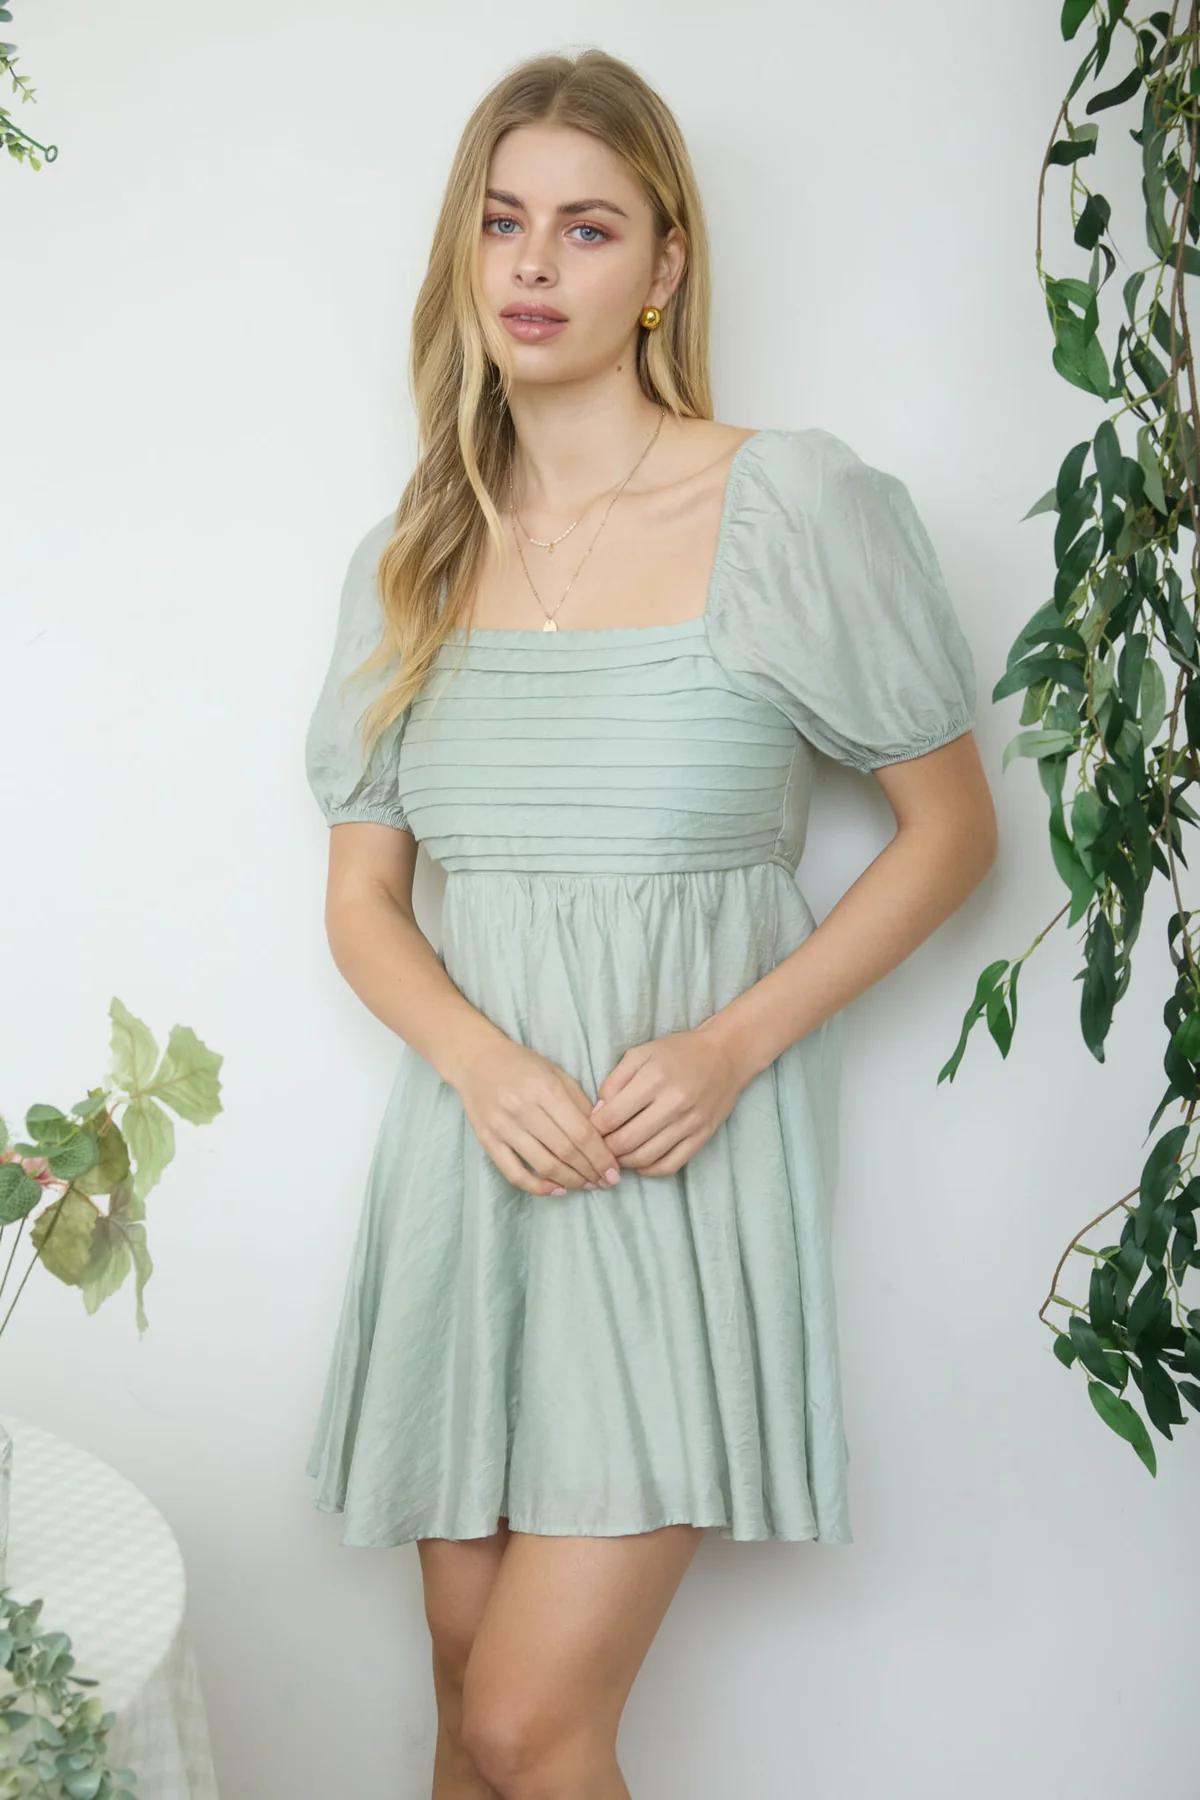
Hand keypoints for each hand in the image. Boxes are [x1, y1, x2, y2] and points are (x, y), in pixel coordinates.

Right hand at [452, 1033, 619, 1197]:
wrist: (476, 1059)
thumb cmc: (522, 1065)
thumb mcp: (557, 1074)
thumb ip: (580, 1103)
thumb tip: (604, 1136)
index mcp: (545, 1088)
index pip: (580, 1132)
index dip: (601, 1156)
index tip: (614, 1171)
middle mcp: (522, 1108)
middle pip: (565, 1151)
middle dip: (590, 1171)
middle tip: (605, 1182)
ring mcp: (502, 1127)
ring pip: (543, 1165)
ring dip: (570, 1181)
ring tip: (587, 1186)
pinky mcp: (487, 1140)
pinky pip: (514, 1173)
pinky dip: (538, 1187)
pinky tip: (557, 1190)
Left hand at [590, 1019, 752, 1175]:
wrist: (725, 1055)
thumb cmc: (677, 1052)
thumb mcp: (640, 1054)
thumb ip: (614, 1081)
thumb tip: (598, 1113)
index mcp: (654, 1079)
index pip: (612, 1117)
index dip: (594, 1128)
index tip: (590, 1128)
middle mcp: (673, 1103)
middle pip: (626, 1141)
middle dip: (606, 1148)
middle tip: (599, 1146)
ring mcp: (690, 1123)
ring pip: (646, 1157)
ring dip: (624, 1161)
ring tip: (616, 1154)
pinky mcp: (703, 1136)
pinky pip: (671, 1165)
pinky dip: (649, 1170)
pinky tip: (640, 1162)